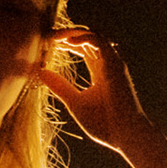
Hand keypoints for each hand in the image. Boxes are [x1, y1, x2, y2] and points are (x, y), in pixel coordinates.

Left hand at [37, 28, 162, 157]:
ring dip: (73, 33)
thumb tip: (41, 72)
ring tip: (54, 36)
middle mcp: (108, 64)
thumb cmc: (104, 124)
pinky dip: (83, 38)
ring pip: (94, 35)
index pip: (84, 48)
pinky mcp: (115, 64)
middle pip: (88, 39)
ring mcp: (113, 63)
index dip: (67, 42)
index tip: (49, 43)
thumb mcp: (75, 102)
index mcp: (101, 72)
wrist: (125, 135)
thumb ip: (60, 87)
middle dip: (68, 34)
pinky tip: (67, 41)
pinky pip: (99, 42)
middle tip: (48, 35)